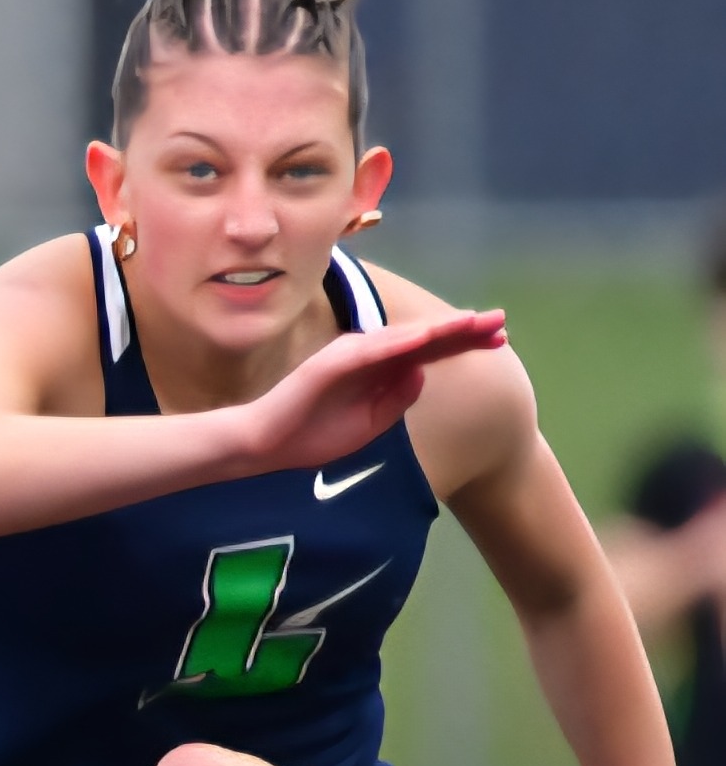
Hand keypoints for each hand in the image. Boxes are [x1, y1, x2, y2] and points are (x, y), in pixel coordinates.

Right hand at [237, 308, 504, 473]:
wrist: (264, 446)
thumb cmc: (312, 435)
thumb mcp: (370, 424)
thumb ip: (397, 400)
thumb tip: (422, 372)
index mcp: (378, 373)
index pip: (427, 352)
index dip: (462, 343)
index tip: (500, 339)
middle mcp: (366, 356)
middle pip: (423, 338)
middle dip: (462, 329)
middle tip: (500, 320)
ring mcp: (348, 356)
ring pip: (401, 338)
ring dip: (437, 329)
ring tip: (471, 323)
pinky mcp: (328, 363)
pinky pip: (369, 350)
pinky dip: (397, 342)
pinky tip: (424, 337)